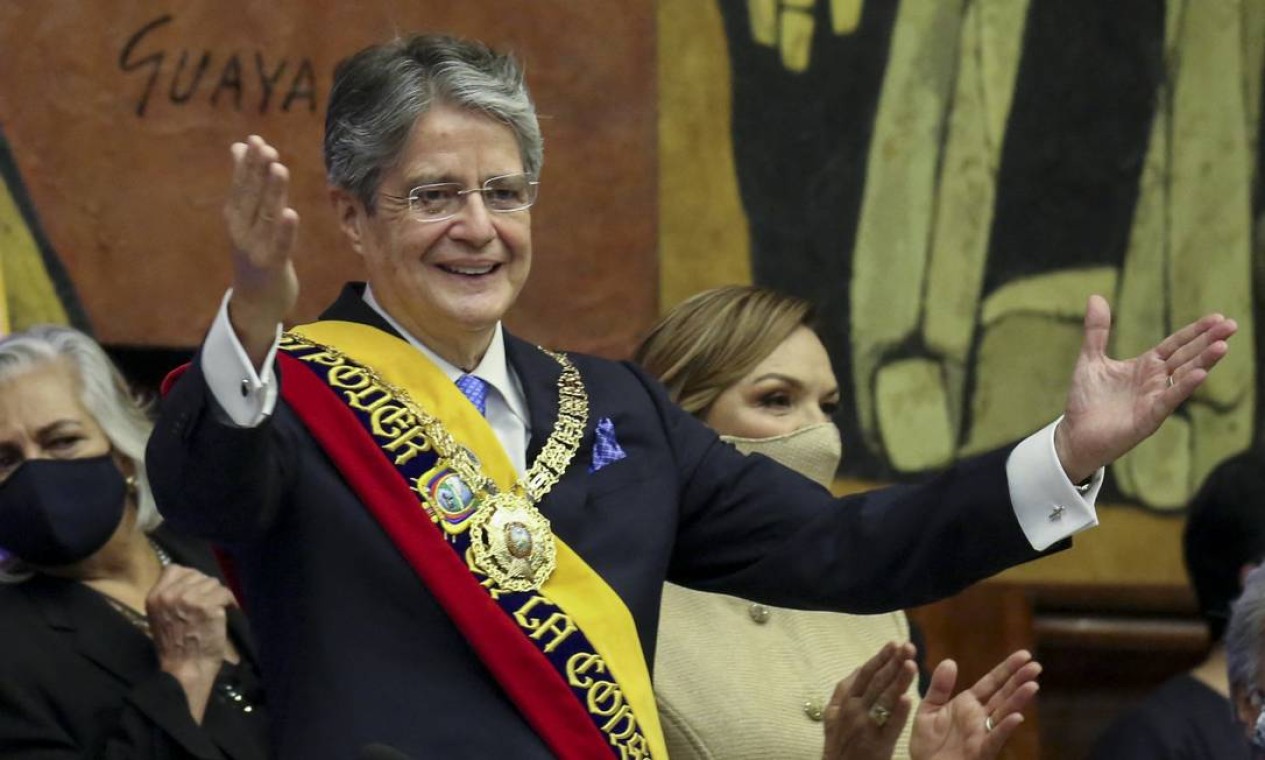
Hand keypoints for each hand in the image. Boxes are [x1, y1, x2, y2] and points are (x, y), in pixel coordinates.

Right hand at [146, 565, 238, 722]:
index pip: (175, 569)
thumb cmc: (174, 646)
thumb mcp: (161, 616)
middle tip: (209, 603)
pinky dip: (230, 601)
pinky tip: (229, 610)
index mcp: (155, 596)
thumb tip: (192, 579)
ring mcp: (190, 599)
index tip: (196, 590)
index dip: (189, 578)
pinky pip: (226, 593)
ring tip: (215, 610)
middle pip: (197, 574)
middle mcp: (171, 594)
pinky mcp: (208, 606)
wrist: (184, 669)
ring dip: (217, 595)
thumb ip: (171, 596)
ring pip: (213, 583)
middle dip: (205, 587)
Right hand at [224, 134, 300, 365]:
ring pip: (265, 216)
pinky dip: (285, 231)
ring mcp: (255, 249)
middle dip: (258, 172)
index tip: (255, 140)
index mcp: (236, 216)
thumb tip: (238, 146)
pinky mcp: (272, 267)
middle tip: (266, 148)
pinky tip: (291, 213)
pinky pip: (280, 246)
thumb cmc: (254, 252)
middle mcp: (241, 230)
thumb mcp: (247, 217)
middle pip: (251, 197)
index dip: (248, 163)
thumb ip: (247, 183)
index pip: (241, 185)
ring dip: (272, 193)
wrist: (254, 302)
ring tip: (279, 169)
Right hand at [822, 641, 916, 759]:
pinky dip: (898, 712)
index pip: (865, 674)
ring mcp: (866, 727)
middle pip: (877, 681)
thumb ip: (842, 692)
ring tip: (912, 663)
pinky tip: (909, 698)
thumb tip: (859, 669)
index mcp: (845, 701)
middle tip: (908, 646)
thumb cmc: (838, 745)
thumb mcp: (831, 716)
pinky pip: (890, 726)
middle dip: (893, 662)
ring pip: (885, 699)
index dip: (880, 658)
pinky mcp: (877, 745)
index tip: (894, 643)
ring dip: (898, 680)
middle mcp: (854, 710)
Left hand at [910, 650, 1039, 759]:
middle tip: (1036, 666)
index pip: (992, 682)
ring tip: (1032, 685)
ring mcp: (982, 734)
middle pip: (1003, 695)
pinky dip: (1005, 728)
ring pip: (1004, 714)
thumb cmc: (927, 742)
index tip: (1024, 654)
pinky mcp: (980, 752)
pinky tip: (1017, 717)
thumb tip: (950, 661)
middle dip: (1019, 681)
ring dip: (1018, 701)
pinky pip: (994, 739)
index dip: (1007, 669)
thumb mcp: (928, 709)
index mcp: (968, 704)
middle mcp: (979, 717)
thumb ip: (940, 687)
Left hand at [1054, 295, 1236, 481]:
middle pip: (1186, 357)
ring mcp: (1155, 399)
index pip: (1176, 344)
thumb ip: (1097, 331)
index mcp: (1145, 366)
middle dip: (1208, 341)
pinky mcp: (1149, 417)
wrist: (1075, 434)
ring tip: (1223, 346)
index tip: (1217, 317)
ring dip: (1204, 362)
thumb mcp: (1090, 359)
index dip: (1195, 331)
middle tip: (1232, 325)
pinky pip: (1169, 399)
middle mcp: (1155, 381)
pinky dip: (1183, 387)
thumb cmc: (1086, 400)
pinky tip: (1199, 374)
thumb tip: (1095, 297)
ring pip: (1184, 377)